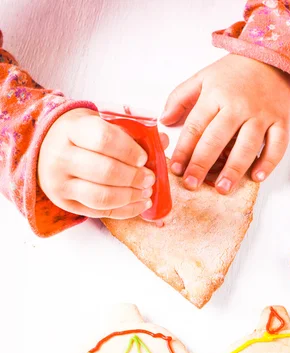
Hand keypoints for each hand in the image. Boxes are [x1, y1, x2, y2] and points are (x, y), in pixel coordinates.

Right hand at [38, 108, 167, 218]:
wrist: (46, 149)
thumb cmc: (80, 135)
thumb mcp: (99, 123)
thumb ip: (130, 131)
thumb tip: (162, 140)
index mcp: (71, 129)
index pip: (103, 139)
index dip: (129, 151)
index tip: (143, 158)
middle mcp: (61, 157)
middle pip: (105, 171)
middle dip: (134, 177)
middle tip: (150, 178)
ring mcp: (60, 183)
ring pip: (102, 196)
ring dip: (130, 196)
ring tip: (146, 192)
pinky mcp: (66, 203)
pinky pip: (100, 212)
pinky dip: (125, 211)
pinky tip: (139, 204)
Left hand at [161, 54, 289, 193]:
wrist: (272, 58)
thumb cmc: (234, 73)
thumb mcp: (203, 78)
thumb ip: (180, 97)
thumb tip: (164, 120)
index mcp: (215, 95)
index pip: (195, 126)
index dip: (184, 150)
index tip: (176, 169)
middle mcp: (238, 106)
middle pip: (217, 139)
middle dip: (202, 164)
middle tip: (192, 184)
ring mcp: (262, 114)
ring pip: (247, 146)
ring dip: (234, 170)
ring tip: (222, 189)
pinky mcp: (281, 121)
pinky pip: (277, 145)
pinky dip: (268, 162)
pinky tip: (257, 177)